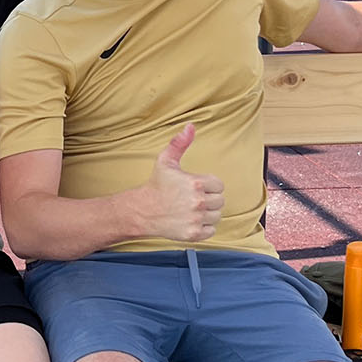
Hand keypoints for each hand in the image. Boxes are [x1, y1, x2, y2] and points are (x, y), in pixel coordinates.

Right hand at [139, 123, 224, 242]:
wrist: (142, 211)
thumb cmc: (156, 185)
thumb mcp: (166, 161)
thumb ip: (180, 143)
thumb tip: (190, 127)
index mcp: (195, 183)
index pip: (219, 185)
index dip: (208, 186)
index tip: (195, 187)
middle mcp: (197, 202)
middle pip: (220, 201)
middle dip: (208, 199)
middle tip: (192, 199)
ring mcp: (196, 219)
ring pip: (217, 215)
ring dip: (207, 213)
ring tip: (191, 209)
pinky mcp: (194, 233)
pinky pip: (211, 230)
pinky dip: (204, 227)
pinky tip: (191, 220)